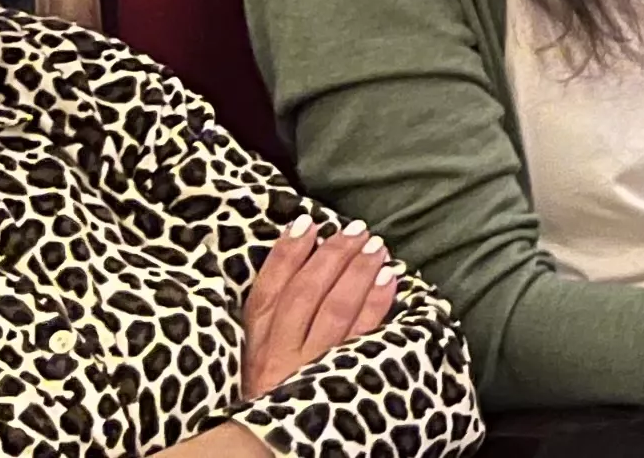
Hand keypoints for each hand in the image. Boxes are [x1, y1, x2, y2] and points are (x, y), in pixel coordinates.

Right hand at [240, 218, 399, 397]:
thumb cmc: (265, 419)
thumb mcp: (257, 379)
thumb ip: (270, 340)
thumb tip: (297, 289)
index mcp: (252, 355)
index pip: (265, 294)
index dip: (284, 256)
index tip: (304, 224)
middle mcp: (277, 360)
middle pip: (304, 293)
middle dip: (330, 256)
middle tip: (354, 228)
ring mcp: (308, 371)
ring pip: (334, 308)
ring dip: (357, 272)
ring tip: (375, 246)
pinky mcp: (339, 383)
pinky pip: (361, 335)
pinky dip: (377, 304)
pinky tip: (391, 282)